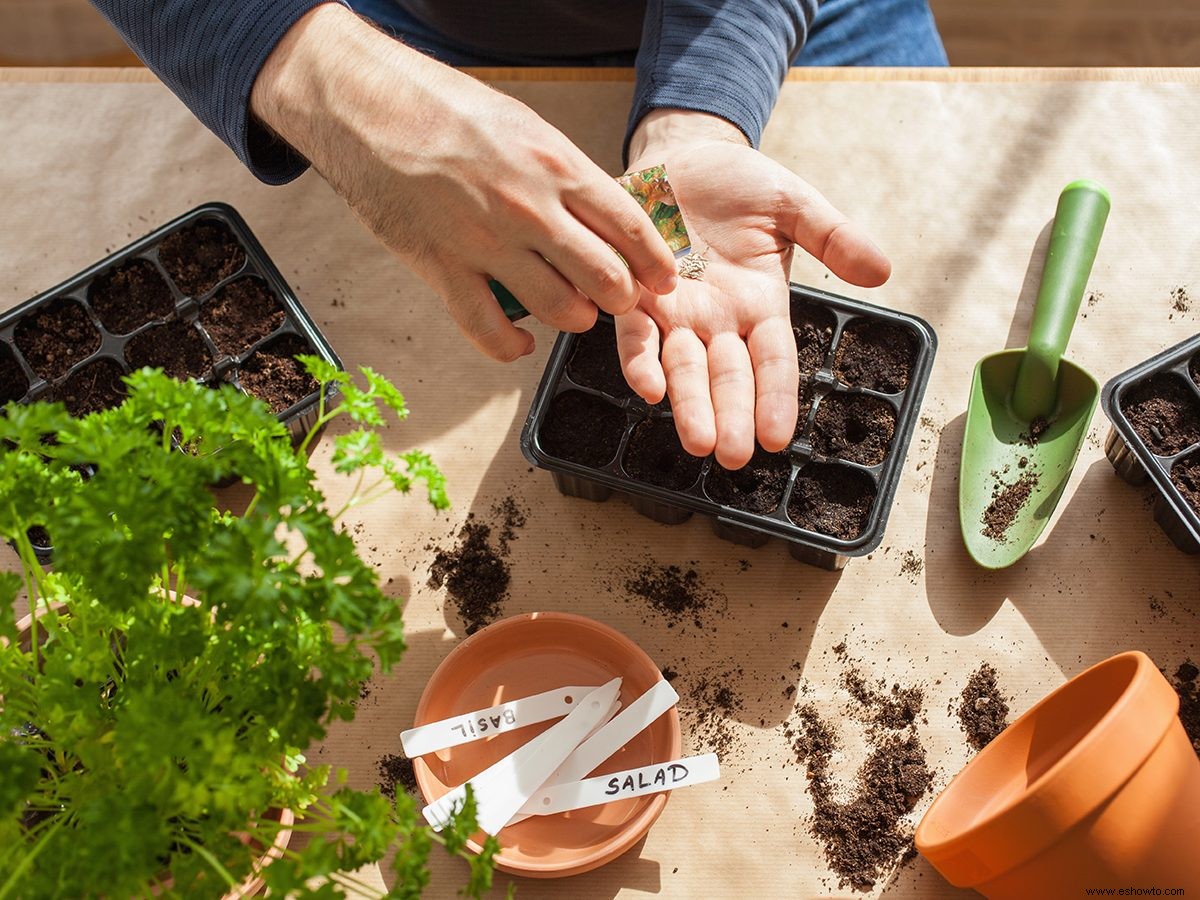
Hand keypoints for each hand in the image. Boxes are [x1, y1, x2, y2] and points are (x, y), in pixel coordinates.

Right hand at [251, 4, 677, 361]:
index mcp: (556, 165)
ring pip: (559, 309)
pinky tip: (522, 341)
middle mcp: (528, 208)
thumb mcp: (525, 127)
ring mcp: (485, 243)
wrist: (368, 107)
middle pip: (604, 278)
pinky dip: (512, 346)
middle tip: (620, 300)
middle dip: (622, 298)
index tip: (664, 280)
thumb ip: (566, 174)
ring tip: (574, 311)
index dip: (656, 262)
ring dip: (575, 318)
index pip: (630, 227)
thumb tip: (605, 215)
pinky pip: (489, 332)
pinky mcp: (443, 269)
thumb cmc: (446, 110)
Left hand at [618, 111, 890, 468]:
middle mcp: (717, 319)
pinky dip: (640, 359)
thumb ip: (833, 237)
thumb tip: (883, 271)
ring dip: (688, 404)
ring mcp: (675, 311)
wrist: (682, 154)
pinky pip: (636, 333)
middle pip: (727, 376)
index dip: (775, 397)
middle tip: (732, 456)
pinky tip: (648, 387)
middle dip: (730, 416)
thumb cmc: (739, 184)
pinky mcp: (635, 294)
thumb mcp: (794, 206)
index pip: (772, 361)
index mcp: (760, 305)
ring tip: (697, 440)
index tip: (777, 436)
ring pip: (683, 367)